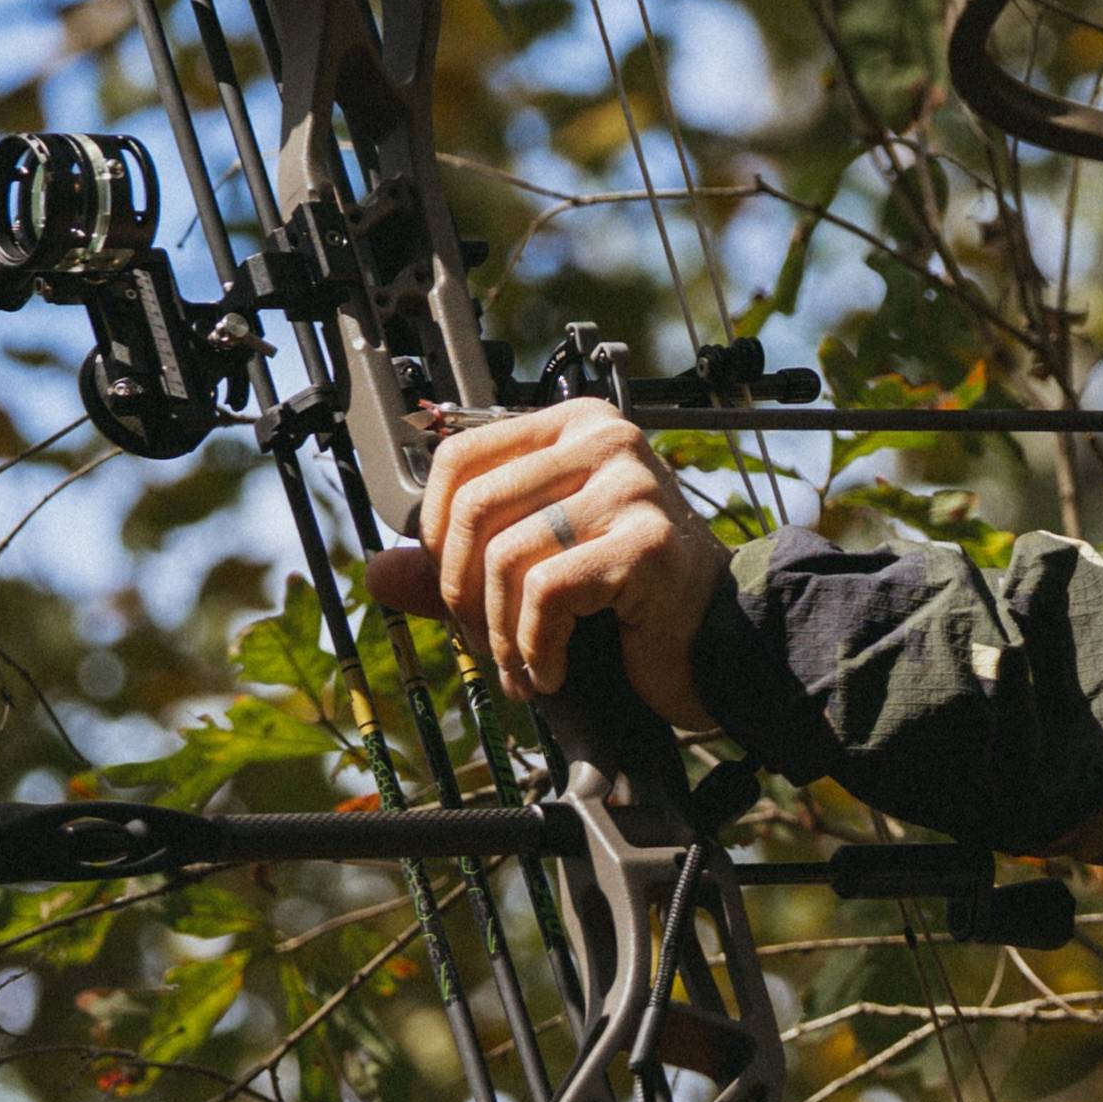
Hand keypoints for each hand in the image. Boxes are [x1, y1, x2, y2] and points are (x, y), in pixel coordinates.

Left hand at [362, 399, 728, 730]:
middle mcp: (604, 441)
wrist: (725, 644)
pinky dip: (535, 648)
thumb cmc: (634, 604)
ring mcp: (630, 488)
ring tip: (522, 668)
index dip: (432, 530)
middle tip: (484, 644)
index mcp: (573, 429)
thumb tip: (377, 570)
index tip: (449, 586)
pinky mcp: (644, 543)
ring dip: (500, 635)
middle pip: (473, 508)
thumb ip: (461, 567)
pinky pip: (547, 593)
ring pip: (506, 557)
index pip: (458, 456)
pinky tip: (553, 672)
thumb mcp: (537, 574)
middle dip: (461, 595)